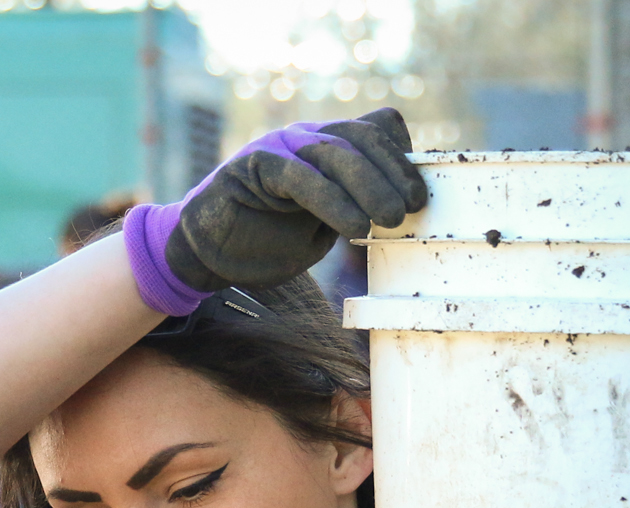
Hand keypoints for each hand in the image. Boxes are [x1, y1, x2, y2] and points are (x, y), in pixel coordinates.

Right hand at [123, 109, 425, 314]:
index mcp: (327, 149)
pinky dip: (332, 201)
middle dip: (391, 173)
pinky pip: (300, 176)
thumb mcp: (324, 227)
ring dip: (369, 186)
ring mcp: (279, 146)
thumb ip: (354, 207)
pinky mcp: (254, 165)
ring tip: (389, 220)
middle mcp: (306, 138)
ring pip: (334, 152)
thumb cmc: (270, 241)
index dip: (401, 159)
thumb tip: (400, 209)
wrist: (210, 253)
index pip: (374, 131)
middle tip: (409, 209)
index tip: (420, 197)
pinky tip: (354, 227)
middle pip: (360, 137)